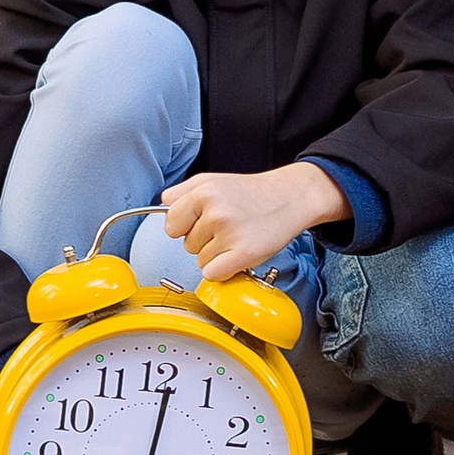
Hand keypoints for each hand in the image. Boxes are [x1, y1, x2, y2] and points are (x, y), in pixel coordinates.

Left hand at [159, 161, 347, 280]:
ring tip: (238, 235)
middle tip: (228, 225)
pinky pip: (213, 275)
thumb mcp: (213, 179)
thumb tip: (161, 206)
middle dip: (204, 240)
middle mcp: (215, 211)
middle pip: (186, 245)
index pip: (170, 225)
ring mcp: (229, 233)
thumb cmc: (253, 192)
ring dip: (217, 254)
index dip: (185, 226)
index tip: (203, 220)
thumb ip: (182, 191)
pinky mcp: (243, 254)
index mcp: (204, 191)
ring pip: (200, 261)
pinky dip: (224, 270)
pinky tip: (239, 252)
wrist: (292, 197)